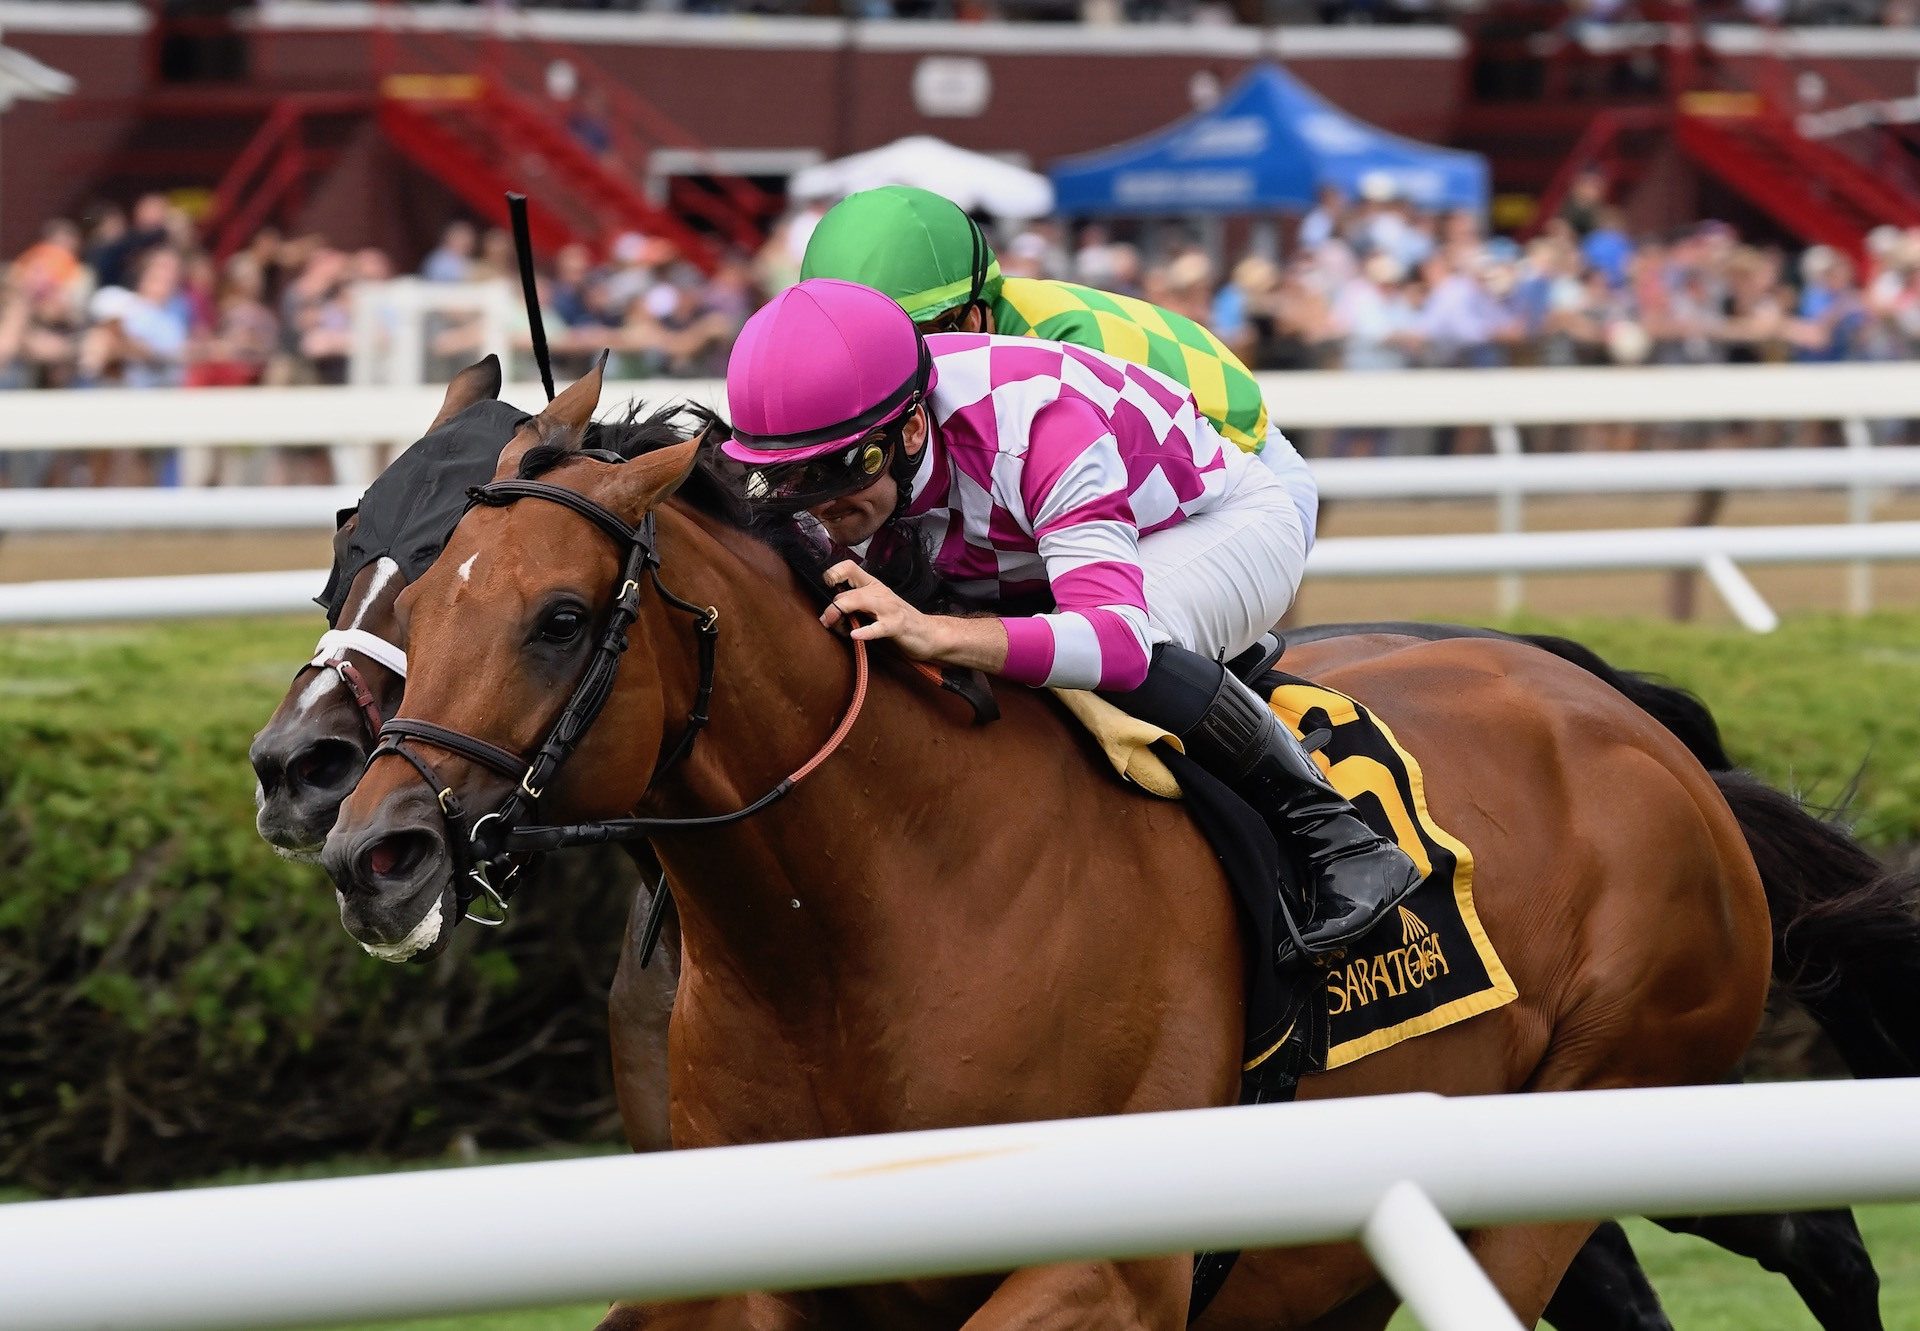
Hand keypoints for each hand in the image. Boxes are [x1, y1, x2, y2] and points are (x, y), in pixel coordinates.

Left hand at [820, 561, 947, 659]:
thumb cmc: (898, 621)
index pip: (850, 567)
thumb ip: (855, 606)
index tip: (826, 586)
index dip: (834, 573)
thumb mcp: (875, 609)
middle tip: (826, 620)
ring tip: (831, 622)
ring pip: (860, 601)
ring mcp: (889, 609)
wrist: (928, 634)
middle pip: (849, 591)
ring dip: (841, 610)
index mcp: (873, 586)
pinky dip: (866, 631)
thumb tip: (828, 612)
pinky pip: (878, 627)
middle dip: (832, 606)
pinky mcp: (897, 626)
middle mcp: (880, 593)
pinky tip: (855, 635)